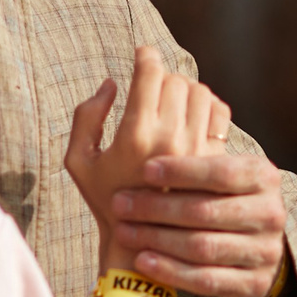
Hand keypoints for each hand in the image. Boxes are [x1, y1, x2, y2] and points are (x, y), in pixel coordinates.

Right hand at [64, 46, 222, 267]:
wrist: (140, 242)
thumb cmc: (102, 199)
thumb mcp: (77, 160)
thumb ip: (86, 116)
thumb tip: (110, 85)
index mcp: (135, 134)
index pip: (151, 73)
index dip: (146, 56)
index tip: (142, 54)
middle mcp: (169, 137)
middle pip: (176, 80)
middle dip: (161, 76)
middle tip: (150, 86)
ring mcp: (195, 149)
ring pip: (200, 92)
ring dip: (184, 88)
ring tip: (170, 98)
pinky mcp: (212, 159)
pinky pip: (219, 112)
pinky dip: (207, 103)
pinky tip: (192, 112)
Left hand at [110, 110, 289, 296]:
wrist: (251, 252)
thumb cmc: (217, 199)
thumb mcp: (216, 170)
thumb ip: (194, 145)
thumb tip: (154, 112)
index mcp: (263, 175)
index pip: (221, 171)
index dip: (182, 171)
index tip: (145, 169)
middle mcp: (270, 212)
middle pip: (207, 211)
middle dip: (158, 207)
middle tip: (120, 203)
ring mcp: (264, 251)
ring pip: (203, 247)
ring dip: (158, 239)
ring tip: (123, 231)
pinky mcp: (253, 284)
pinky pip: (207, 280)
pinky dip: (172, 270)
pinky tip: (143, 260)